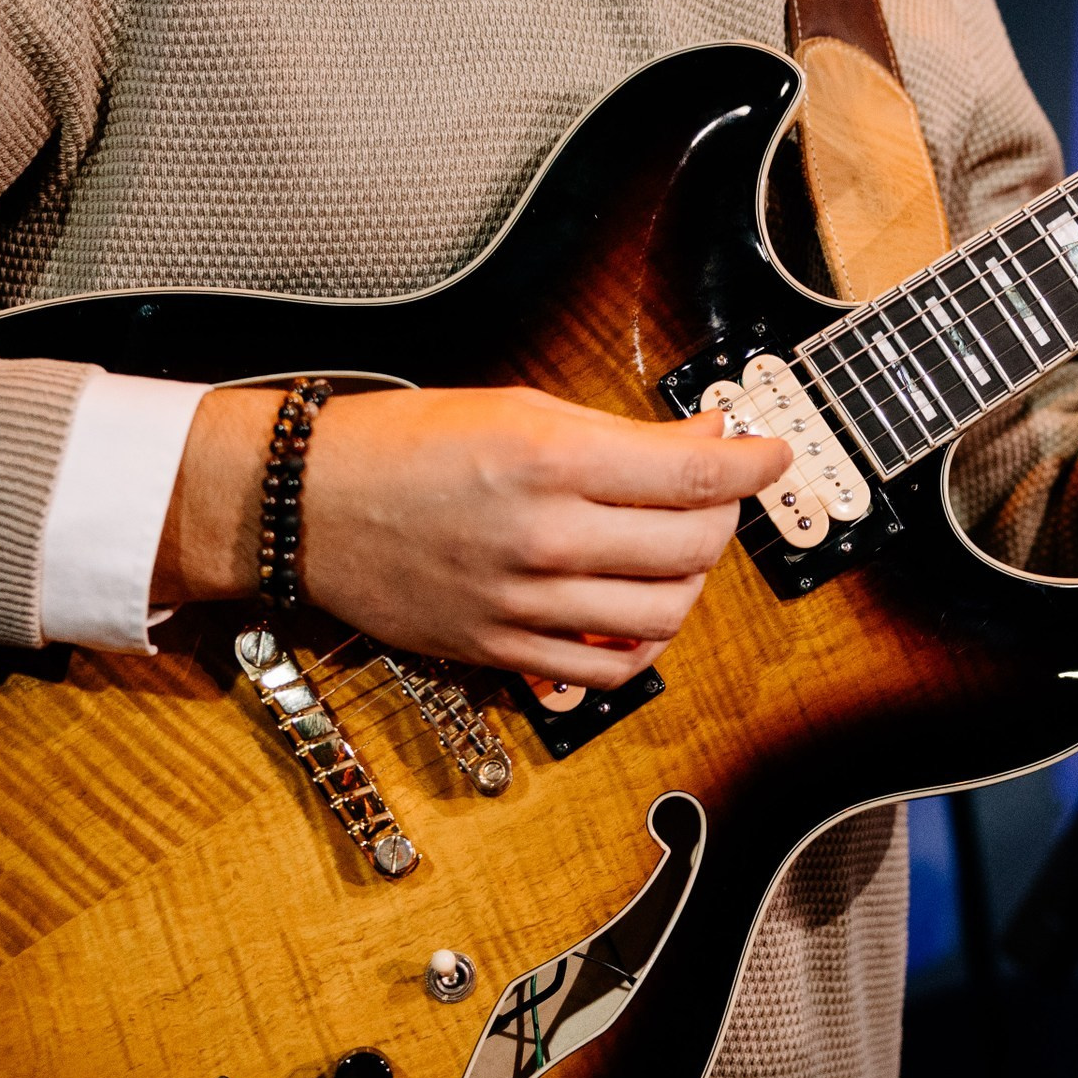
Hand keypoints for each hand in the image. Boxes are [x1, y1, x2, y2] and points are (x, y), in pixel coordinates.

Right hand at [153, 385, 790, 685]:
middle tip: (714, 493)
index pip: (694, 473)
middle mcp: (542, 536)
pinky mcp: (501, 650)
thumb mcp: (518, 408)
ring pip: (663, 613)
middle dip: (722, 516)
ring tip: (676, 550)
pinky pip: (607, 670)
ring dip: (690, 581)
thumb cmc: (405, 443)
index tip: (773, 454)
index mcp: (549, 460)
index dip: (753, 464)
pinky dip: (642, 643)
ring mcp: (522, 603)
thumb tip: (708, 440)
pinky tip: (637, 608)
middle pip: (691, 546)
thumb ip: (619, 433)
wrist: (304, 504)